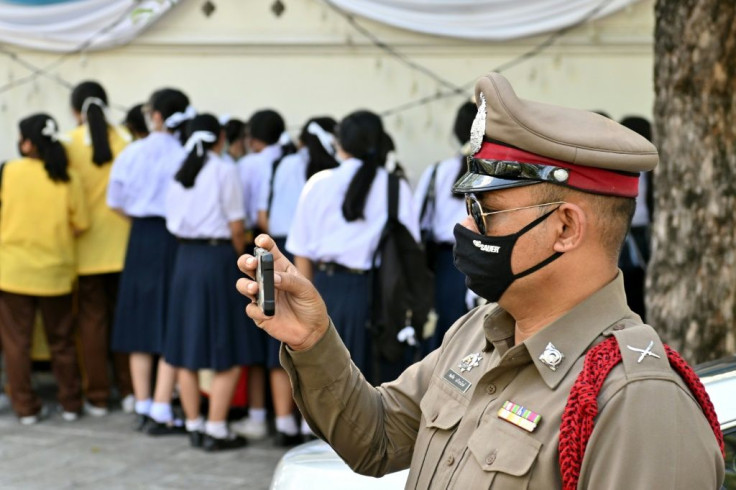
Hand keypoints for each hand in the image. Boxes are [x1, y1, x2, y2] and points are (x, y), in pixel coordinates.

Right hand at [237, 234, 328, 350]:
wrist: (312, 330)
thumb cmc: (310, 304)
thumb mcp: (306, 289)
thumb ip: (290, 281)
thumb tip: (272, 277)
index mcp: (280, 268)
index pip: (268, 250)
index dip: (263, 243)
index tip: (261, 242)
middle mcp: (268, 279)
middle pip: (249, 264)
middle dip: (246, 261)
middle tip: (252, 263)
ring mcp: (261, 295)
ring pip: (243, 284)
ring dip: (245, 285)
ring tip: (255, 289)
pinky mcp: (259, 313)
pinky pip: (251, 309)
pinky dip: (256, 310)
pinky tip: (267, 313)